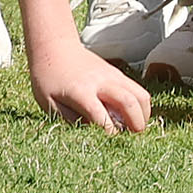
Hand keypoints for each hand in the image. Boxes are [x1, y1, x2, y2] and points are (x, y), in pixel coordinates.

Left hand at [28, 36, 153, 130]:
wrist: (55, 47)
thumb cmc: (48, 78)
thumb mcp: (48, 103)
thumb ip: (68, 120)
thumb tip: (90, 133)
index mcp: (81, 91)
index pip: (101, 116)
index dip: (109, 133)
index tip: (109, 145)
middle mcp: (101, 82)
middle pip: (129, 102)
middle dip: (136, 125)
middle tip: (134, 139)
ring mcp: (112, 75)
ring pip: (140, 94)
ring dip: (144, 115)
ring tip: (137, 129)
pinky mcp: (117, 73)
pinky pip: (138, 89)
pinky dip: (141, 105)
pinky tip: (133, 116)